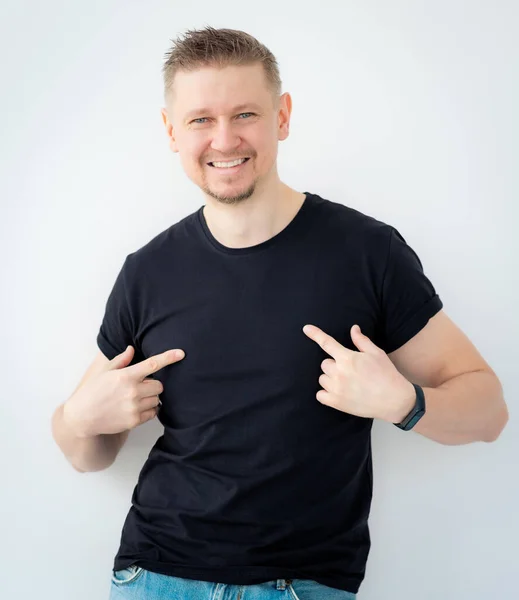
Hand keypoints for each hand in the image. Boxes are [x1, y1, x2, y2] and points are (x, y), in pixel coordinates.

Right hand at [63, 346, 184, 437]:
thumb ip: (121, 360)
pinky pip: (153, 412)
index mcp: (126, 376)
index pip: (152, 364)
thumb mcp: (105, 372)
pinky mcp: (134, 420)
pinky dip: (149, 410)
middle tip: (141, 386)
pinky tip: (136, 407)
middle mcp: (132, 391)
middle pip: (159, 385)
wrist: (82, 416)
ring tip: (135, 398)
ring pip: (157, 399)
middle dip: (153, 385)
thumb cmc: (93, 391)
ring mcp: (134, 407)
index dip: (168, 357)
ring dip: (151, 397)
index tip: (181, 353)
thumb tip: (132, 349)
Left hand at [302, 324, 414, 422]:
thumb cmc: (387, 374)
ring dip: (330, 378)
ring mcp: (336, 389)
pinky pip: (320, 395)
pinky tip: (338, 392)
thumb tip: (353, 328)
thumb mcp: (376, 353)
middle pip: (325, 363)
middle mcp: (339, 373)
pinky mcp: (336, 403)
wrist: (395, 400)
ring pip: (322, 378)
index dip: (315, 334)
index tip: (306, 328)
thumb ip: (361, 340)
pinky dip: (326, 393)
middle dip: (335, 365)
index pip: (327, 343)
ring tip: (347, 383)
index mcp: (348, 358)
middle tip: (350, 371)